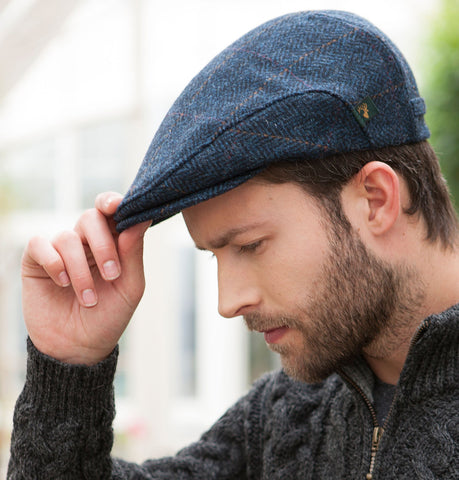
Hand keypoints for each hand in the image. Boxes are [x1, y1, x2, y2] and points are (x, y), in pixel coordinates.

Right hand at [21, 192, 150, 364]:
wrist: (79, 347)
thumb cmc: (109, 316)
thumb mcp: (130, 287)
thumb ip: (133, 252)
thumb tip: (141, 219)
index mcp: (112, 243)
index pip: (111, 211)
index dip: (113, 202)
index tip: (117, 206)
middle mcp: (86, 241)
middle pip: (91, 218)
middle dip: (103, 245)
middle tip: (112, 274)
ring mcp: (61, 250)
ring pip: (68, 237)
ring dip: (81, 270)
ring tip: (89, 299)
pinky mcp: (36, 261)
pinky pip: (40, 244)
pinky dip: (54, 263)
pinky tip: (62, 283)